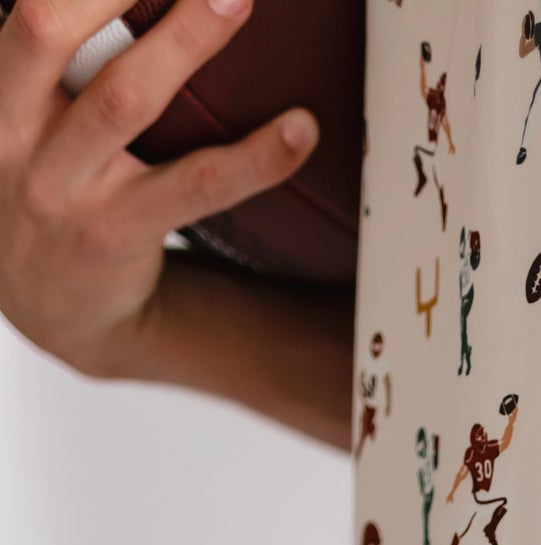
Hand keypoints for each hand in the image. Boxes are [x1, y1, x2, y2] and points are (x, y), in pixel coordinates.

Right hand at [0, 0, 316, 381]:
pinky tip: (300, 129)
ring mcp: (64, 190)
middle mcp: (17, 135)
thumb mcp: (27, 117)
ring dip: (187, 42)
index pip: (28, 12)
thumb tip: (136, 9)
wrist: (50, 307)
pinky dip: (255, 158)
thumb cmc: (51, 184)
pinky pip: (195, 188)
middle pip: (52, 33)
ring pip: (124, 101)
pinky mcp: (117, 235)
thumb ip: (56, 55)